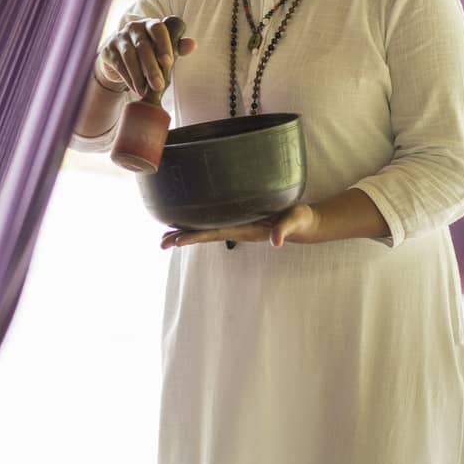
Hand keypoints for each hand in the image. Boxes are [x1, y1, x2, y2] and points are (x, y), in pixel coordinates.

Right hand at [97, 16, 195, 96]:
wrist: (119, 59)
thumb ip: (176, 47)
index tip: (168, 62)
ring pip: (129, 56)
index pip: (158, 29)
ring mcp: (119, 38)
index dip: (163, 44)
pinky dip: (128, 78)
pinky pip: (119, 65)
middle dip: (152, 68)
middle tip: (159, 85)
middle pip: (143, 46)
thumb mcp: (161, 49)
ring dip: (138, 76)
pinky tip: (136, 89)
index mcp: (150, 24)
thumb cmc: (147, 53)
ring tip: (146, 91)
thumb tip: (192, 44)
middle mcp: (133, 27)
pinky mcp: (108, 50)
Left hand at [160, 203, 321, 249]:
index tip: (176, 240)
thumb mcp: (294, 221)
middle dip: (183, 238)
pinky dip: (198, 224)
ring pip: (206, 231)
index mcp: (246, 229)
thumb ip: (285, 229)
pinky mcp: (240, 220)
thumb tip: (276, 242)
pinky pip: (214, 224)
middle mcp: (237, 229)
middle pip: (205, 235)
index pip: (215, 233)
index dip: (195, 236)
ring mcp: (237, 226)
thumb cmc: (299, 219)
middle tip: (160, 243)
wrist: (303, 223)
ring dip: (186, 234)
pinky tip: (186, 222)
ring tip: (165, 237)